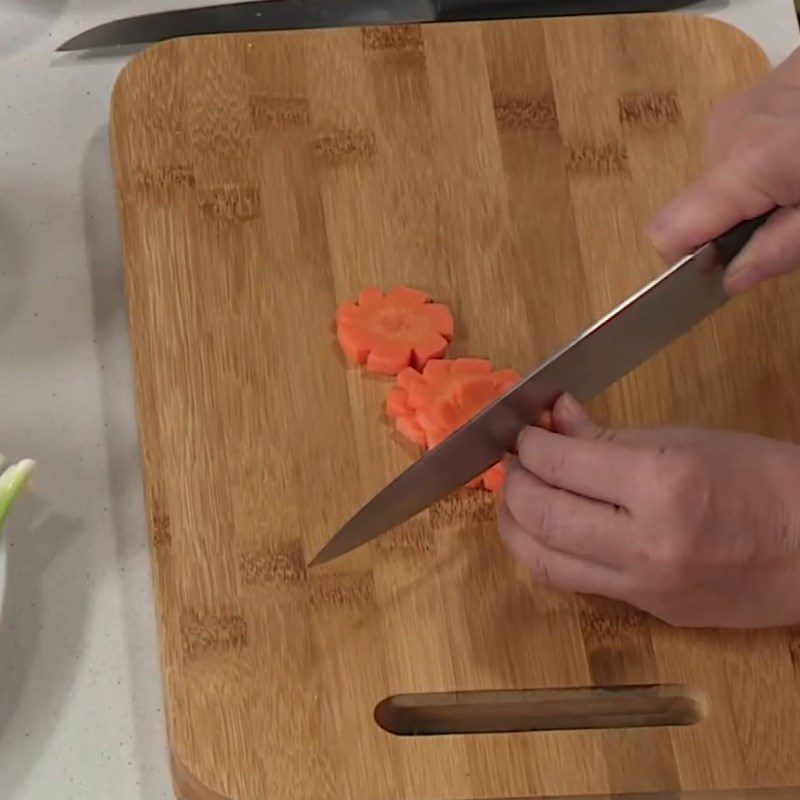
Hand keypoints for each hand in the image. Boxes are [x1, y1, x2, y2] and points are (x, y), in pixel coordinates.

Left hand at [498, 394, 799, 627]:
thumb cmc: (762, 478)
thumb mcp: (683, 440)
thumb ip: (607, 436)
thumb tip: (555, 418)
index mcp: (662, 486)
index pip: (561, 465)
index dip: (530, 445)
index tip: (525, 433)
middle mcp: (647, 544)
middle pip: (541, 517)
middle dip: (513, 484)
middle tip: (515, 463)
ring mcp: (647, 588)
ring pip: (545, 563)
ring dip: (515, 526)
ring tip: (517, 498)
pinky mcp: (651, 611)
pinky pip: (577, 584)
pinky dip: (548, 554)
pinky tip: (548, 530)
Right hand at [648, 46, 799, 293]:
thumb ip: (780, 249)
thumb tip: (730, 279)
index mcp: (740, 167)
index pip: (666, 232)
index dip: (693, 257)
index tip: (734, 259)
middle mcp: (724, 133)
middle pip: (699, 203)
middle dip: (740, 219)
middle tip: (797, 210)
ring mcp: (739, 106)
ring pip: (722, 174)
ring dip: (757, 188)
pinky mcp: (758, 88)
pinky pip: (741, 144)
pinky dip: (767, 157)